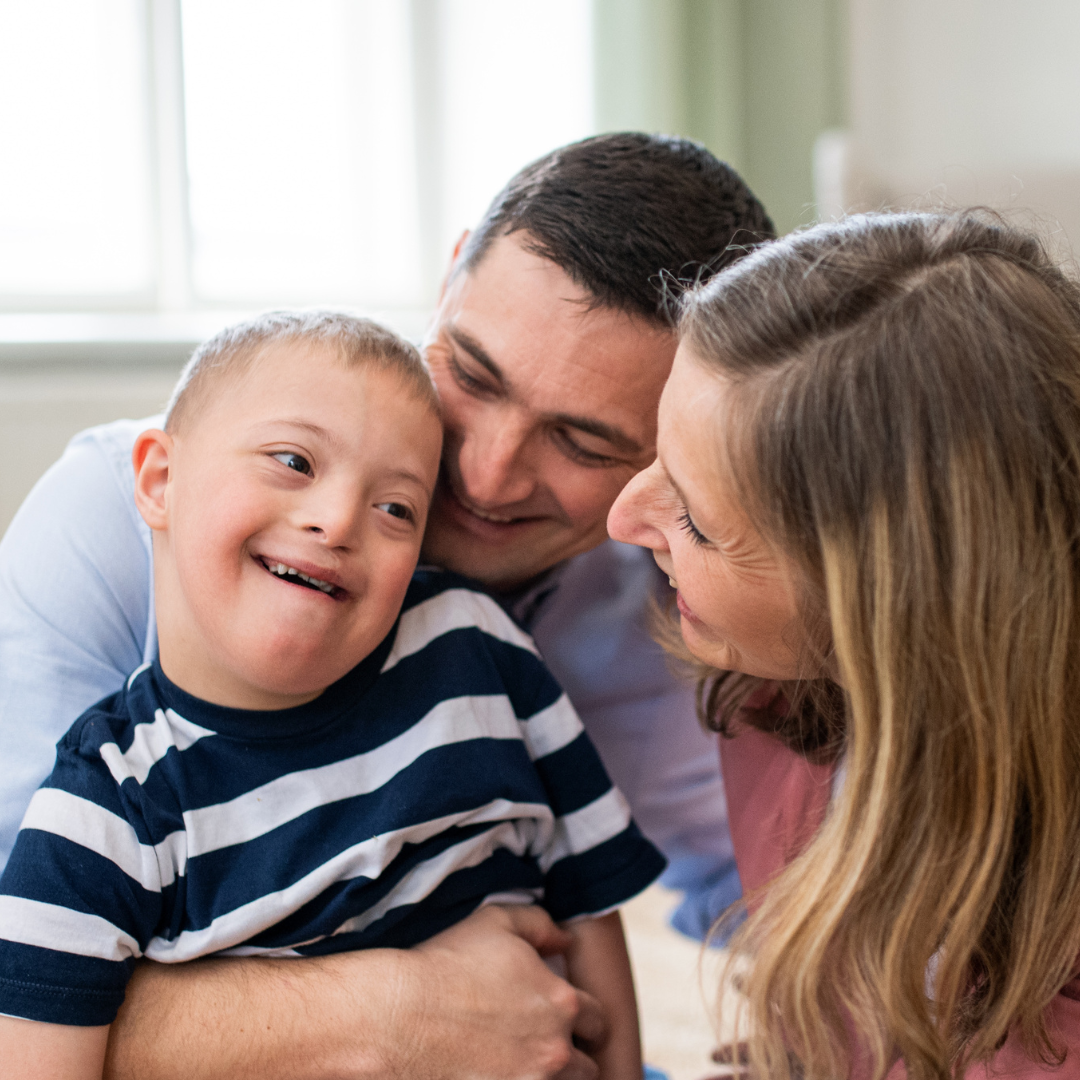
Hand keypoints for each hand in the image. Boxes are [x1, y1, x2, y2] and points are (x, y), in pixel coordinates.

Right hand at [397, 904, 608, 1079]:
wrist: (399, 1016)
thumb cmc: (447, 964)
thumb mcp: (497, 922)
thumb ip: (541, 925)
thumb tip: (565, 940)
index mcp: (562, 1003)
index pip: (598, 1019)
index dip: (586, 1018)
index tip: (570, 1019)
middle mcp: (555, 1050)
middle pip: (587, 1066)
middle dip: (572, 1054)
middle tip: (544, 1045)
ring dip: (552, 1077)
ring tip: (526, 1065)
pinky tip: (500, 1074)